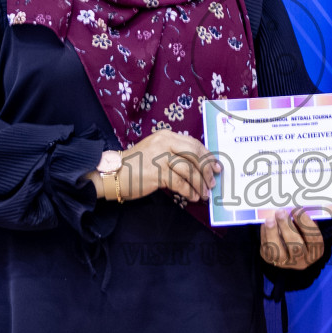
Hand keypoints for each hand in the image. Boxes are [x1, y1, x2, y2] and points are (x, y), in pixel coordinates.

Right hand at [92, 129, 218, 202]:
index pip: (194, 144)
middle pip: (195, 154)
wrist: (114, 173)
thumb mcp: (157, 151)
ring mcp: (160, 157)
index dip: (208, 156)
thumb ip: (175, 153)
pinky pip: (180, 183)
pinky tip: (192, 197)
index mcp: (166, 136)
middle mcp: (165, 143)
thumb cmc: (137, 165)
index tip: (216, 167)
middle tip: (212, 183)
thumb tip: (199, 166)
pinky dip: (189, 191)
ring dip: (200, 184)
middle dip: (207, 170)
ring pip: (189, 170)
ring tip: (203, 193)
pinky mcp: (157, 172)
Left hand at [259, 209, 324, 269]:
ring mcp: (286, 263)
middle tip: (280, 212)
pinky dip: (264, 235)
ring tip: (269, 219)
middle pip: (296, 246)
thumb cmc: (302, 235)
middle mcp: (302, 261)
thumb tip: (293, 208)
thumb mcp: (307, 229)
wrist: (291, 253)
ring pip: (278, 252)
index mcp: (315, 251)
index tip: (296, 209)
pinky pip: (267, 249)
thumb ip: (303, 222)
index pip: (313, 238)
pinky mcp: (271, 261)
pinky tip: (264, 223)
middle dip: (287, 227)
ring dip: (273, 234)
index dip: (305, 223)